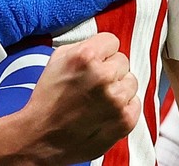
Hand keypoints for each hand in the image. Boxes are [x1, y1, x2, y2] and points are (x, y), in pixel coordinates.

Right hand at [10, 33, 140, 163]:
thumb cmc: (47, 101)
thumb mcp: (56, 62)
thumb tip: (101, 47)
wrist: (43, 138)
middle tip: (92, 83)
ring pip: (131, 81)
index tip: (95, 61)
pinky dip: (123, 106)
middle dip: (109, 70)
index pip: (111, 41)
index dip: (102, 51)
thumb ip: (81, 48)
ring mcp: (116, 99)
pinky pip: (135, 102)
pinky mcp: (125, 119)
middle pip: (122, 60)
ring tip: (98, 99)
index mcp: (85, 56)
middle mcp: (103, 75)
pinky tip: (105, 111)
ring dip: (118, 87)